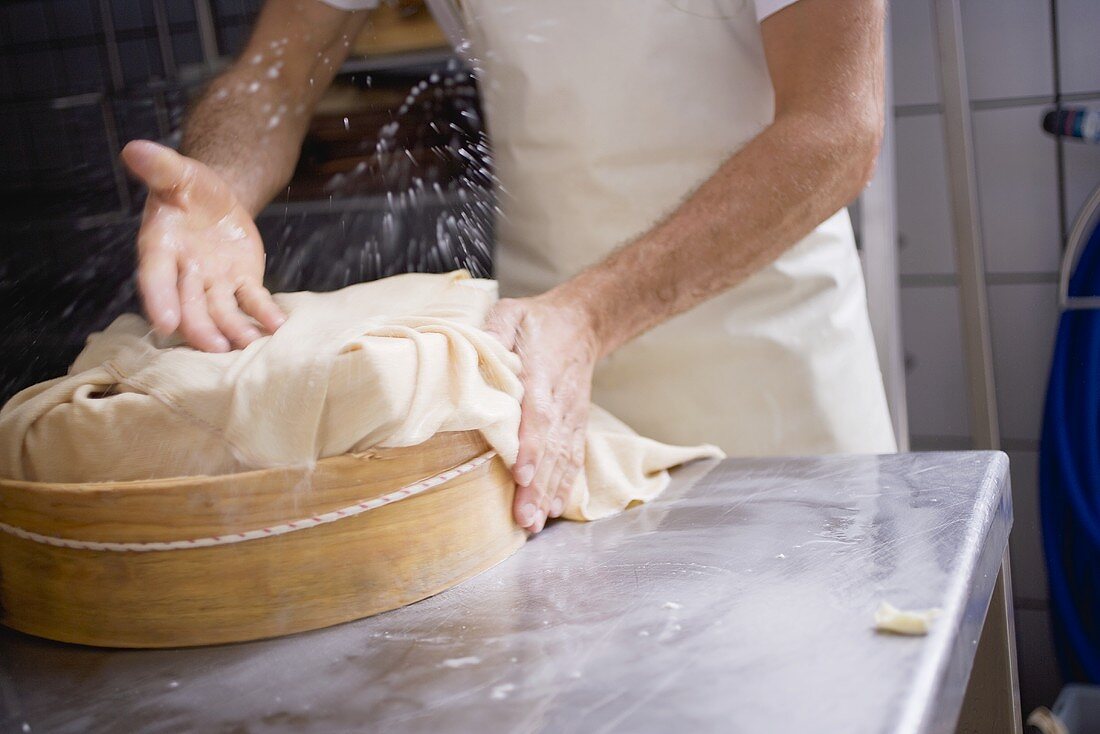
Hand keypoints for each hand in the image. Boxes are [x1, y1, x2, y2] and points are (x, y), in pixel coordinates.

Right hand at [121, 140, 284, 351]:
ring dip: (233, 329)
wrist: (214, 198)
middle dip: (201, 327)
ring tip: (247, 345)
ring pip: (222, 311)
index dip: (159, 300)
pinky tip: (278, 327)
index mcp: (160, 248)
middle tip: (213, 347)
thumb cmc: (187, 187)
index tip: (165, 324)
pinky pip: (253, 301)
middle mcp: (184, 272)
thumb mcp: (176, 173)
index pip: (156, 278)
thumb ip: (159, 167)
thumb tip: (134, 149)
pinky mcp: (242, 282)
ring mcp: (214, 282)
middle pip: (190, 304)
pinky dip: (265, 313)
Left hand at [483, 292, 599, 532]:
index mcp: (541, 373)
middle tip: (523, 518)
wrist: (580, 323)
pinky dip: (563, 485)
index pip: (539, 414)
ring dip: (548, 492)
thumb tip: (473, 350)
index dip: (532, 445)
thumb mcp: (510, 314)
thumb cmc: (535, 322)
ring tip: (533, 523)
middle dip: (538, 484)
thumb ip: (493, 332)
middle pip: (551, 447)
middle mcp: (560, 400)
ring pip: (562, 458)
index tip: (521, 473)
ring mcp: (571, 415)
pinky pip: (572, 458)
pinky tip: (551, 509)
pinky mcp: (574, 424)